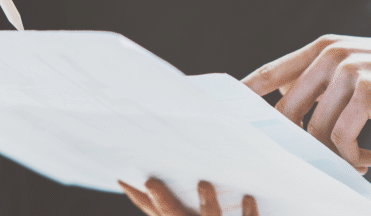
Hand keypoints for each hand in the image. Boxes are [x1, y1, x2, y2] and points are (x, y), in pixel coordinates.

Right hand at [119, 179, 257, 215]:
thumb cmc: (215, 214)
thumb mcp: (191, 209)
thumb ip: (175, 195)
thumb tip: (161, 160)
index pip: (153, 209)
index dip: (137, 195)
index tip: (122, 176)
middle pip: (174, 215)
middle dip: (162, 200)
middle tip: (150, 181)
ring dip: (206, 202)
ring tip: (204, 183)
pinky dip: (246, 212)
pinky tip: (248, 197)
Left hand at [242, 35, 370, 172]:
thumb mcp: (360, 68)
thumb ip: (324, 83)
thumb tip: (286, 112)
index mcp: (323, 47)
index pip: (268, 74)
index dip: (244, 100)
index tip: (229, 123)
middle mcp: (332, 53)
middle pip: (287, 110)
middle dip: (296, 144)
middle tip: (315, 163)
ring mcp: (350, 69)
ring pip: (315, 129)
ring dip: (332, 156)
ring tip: (354, 163)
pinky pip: (341, 136)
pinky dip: (351, 156)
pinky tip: (368, 161)